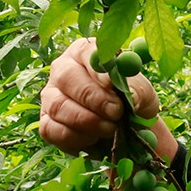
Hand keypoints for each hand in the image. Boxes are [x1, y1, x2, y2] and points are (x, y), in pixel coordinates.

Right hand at [40, 38, 176, 157]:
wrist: (123, 131)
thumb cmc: (131, 102)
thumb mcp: (143, 95)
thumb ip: (138, 90)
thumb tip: (130, 96)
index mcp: (85, 53)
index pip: (86, 52)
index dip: (98, 68)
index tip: (113, 84)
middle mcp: (62, 70)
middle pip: (67, 77)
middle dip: (93, 98)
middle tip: (115, 112)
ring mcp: (50, 96)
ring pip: (59, 105)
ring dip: (87, 121)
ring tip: (110, 129)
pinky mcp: (46, 122)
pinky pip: (53, 129)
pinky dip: (76, 138)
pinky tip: (94, 139)